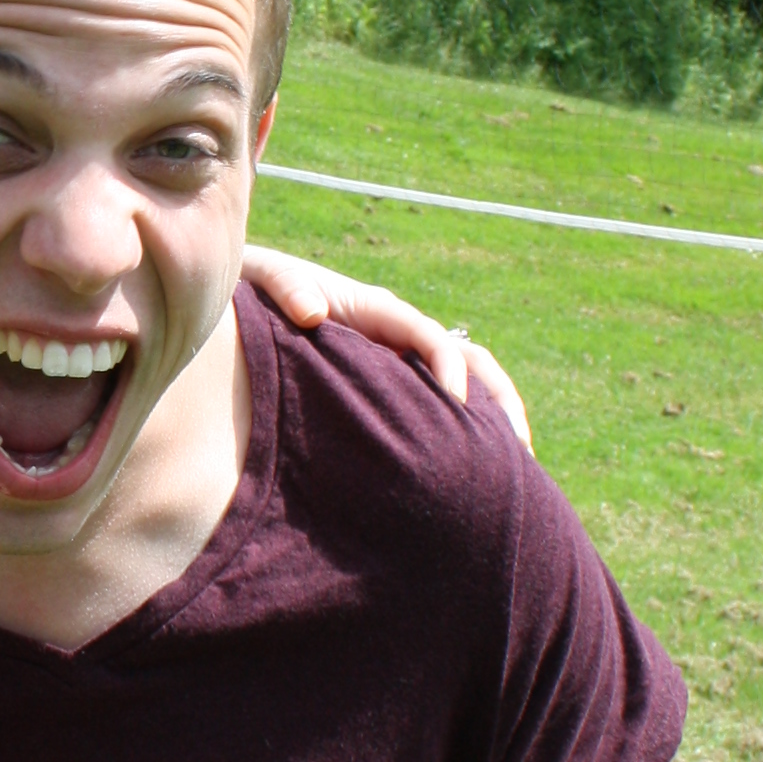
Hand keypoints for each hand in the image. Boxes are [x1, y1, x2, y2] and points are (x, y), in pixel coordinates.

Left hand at [241, 245, 533, 455]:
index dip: (451, 370)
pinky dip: (461, 439)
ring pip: (463, 390)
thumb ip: (288, 289)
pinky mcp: (388, 391)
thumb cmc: (258, 289)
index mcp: (377, 312)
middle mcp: (398, 336)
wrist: (243, 297)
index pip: (431, 339)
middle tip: (519, 450)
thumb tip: (312, 314)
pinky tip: (471, 482)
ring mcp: (397, 363)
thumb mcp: (268, 279)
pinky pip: (433, 413)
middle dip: (499, 402)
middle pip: (469, 363)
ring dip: (492, 425)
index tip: (460, 409)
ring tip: (516, 474)